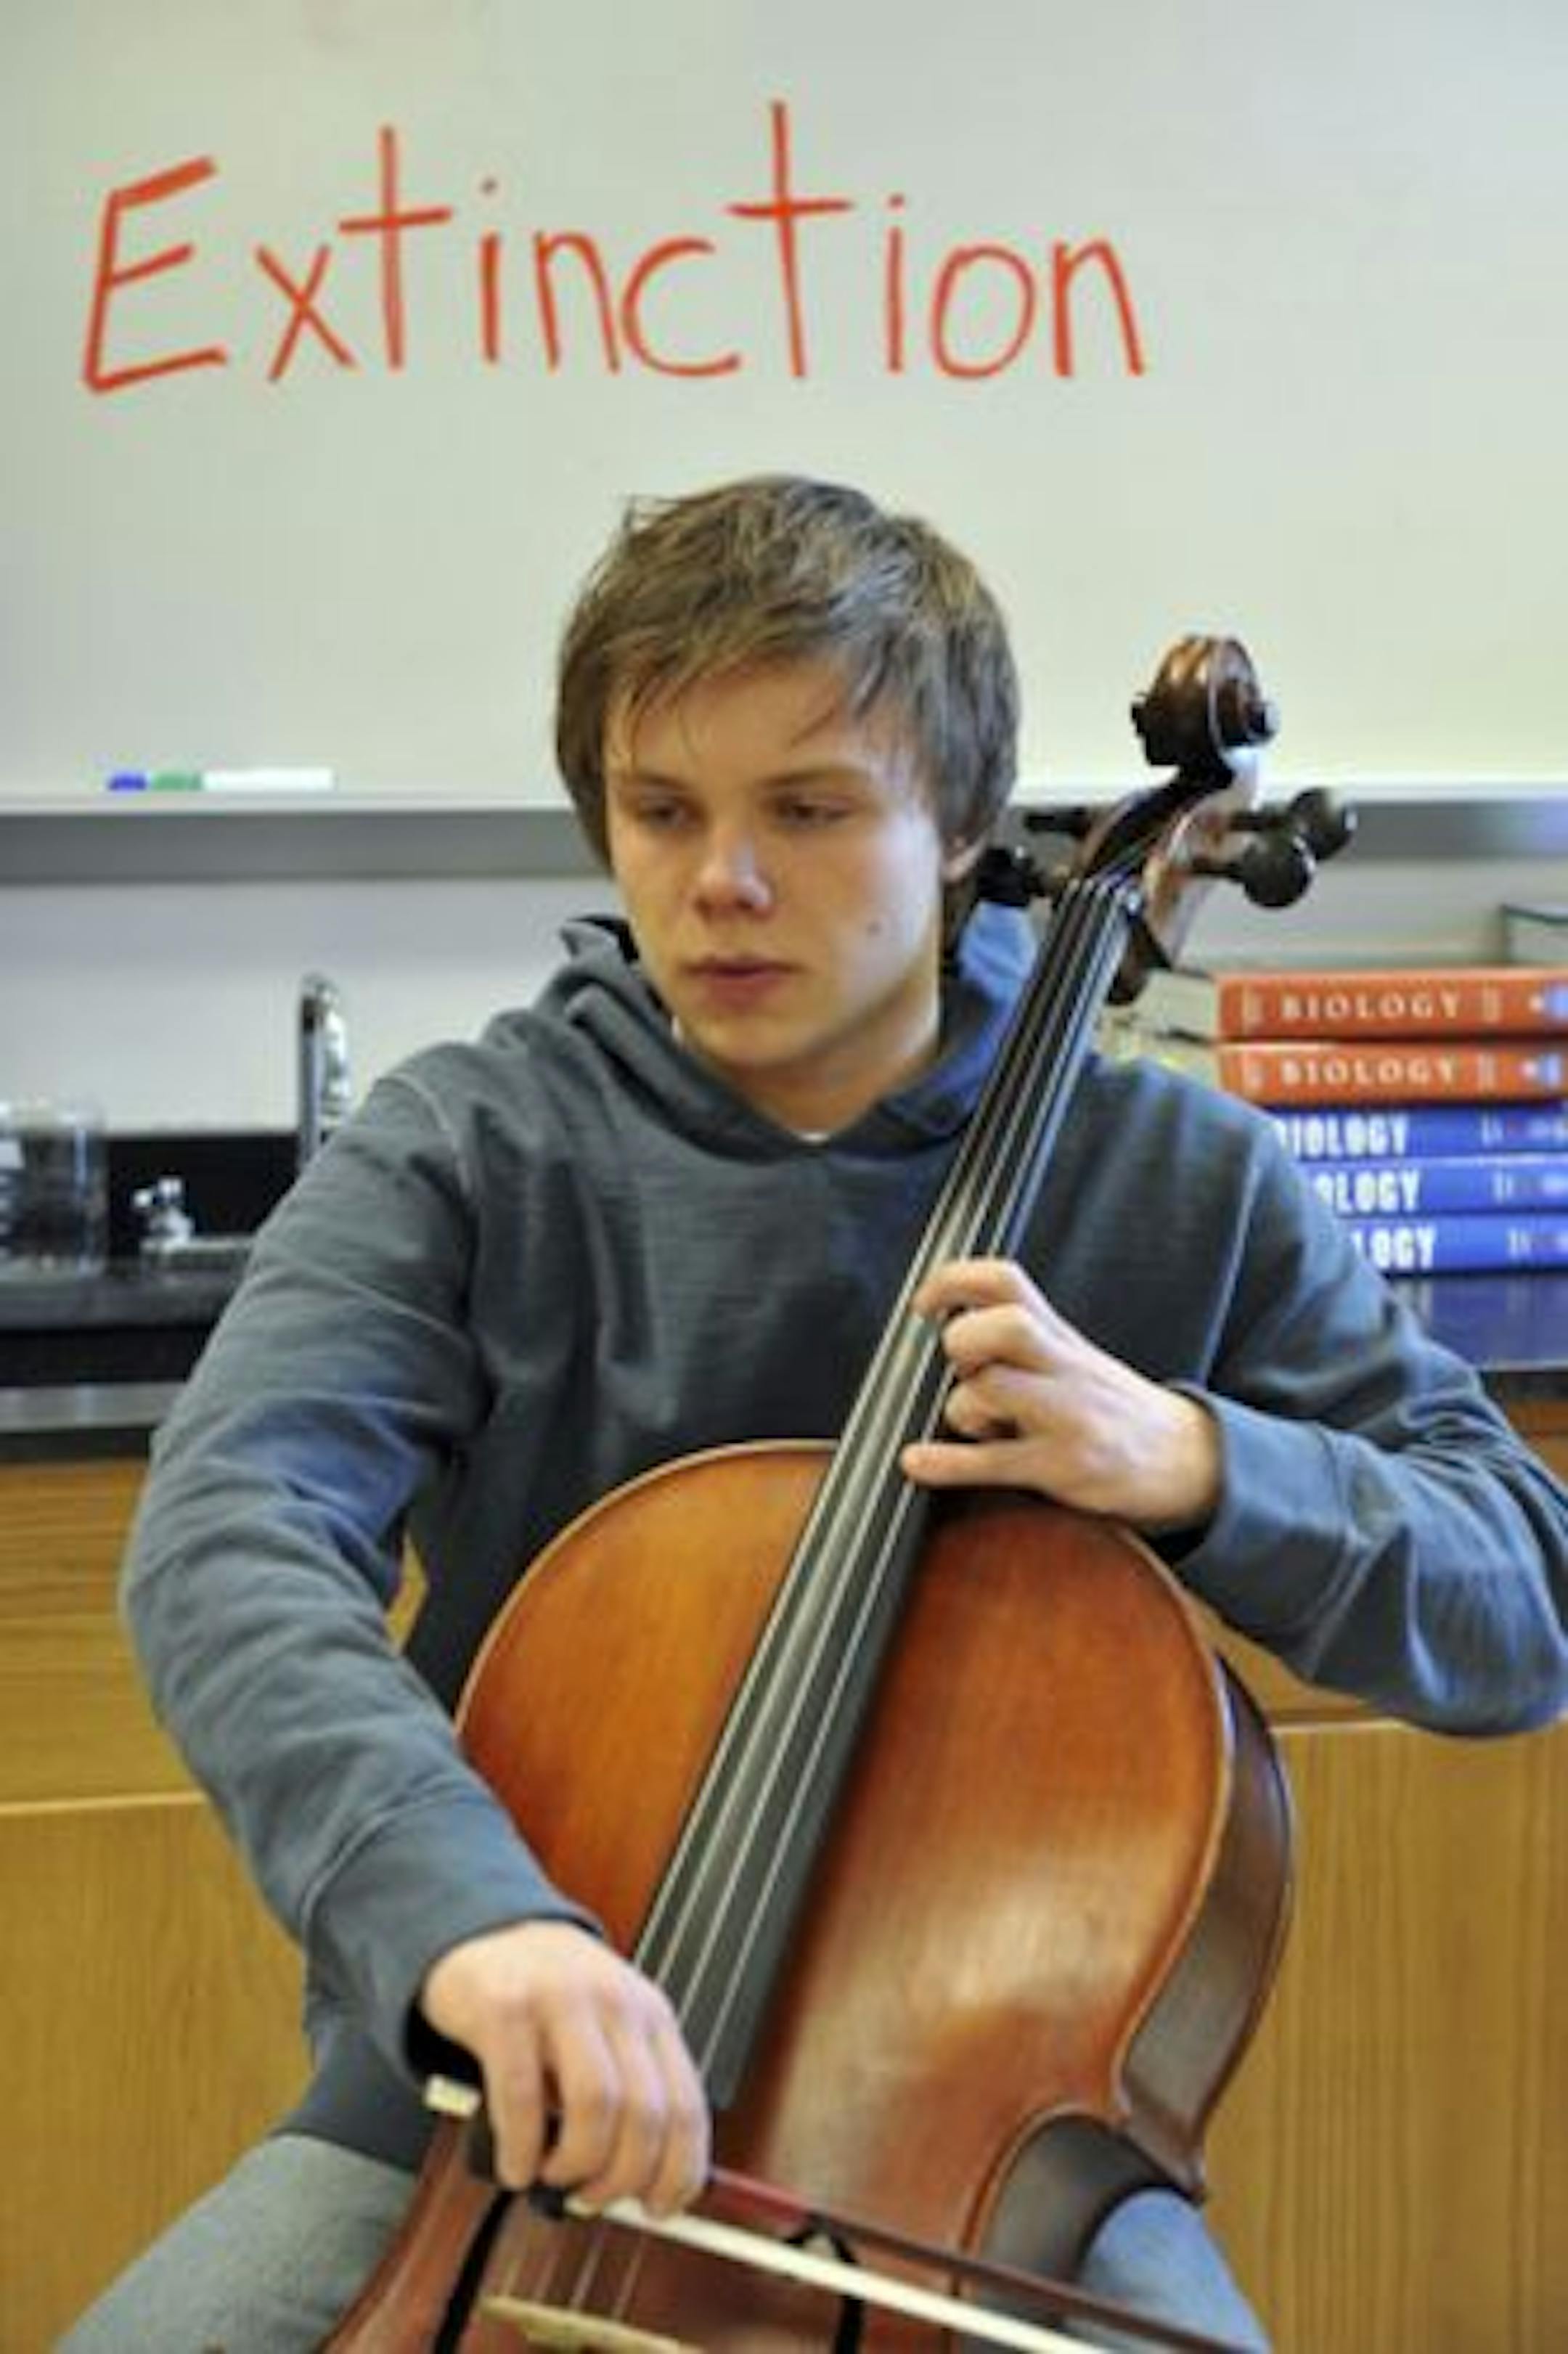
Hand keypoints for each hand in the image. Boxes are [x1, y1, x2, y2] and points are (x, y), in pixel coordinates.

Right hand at [420, 1919, 709, 2213]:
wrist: (479, 1928)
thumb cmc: (546, 1998)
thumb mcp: (605, 2033)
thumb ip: (627, 2095)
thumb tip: (642, 2189)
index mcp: (650, 2015)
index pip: (687, 2108)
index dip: (679, 2173)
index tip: (660, 2209)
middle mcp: (615, 2002)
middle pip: (645, 2116)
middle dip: (619, 2180)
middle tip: (591, 2199)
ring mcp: (561, 1999)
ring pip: (595, 2109)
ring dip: (574, 2166)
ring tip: (551, 2176)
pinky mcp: (506, 2008)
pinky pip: (522, 2099)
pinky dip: (520, 2151)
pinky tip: (514, 2165)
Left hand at [900, 1257, 1221, 1533]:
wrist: (1185, 1460)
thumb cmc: (1110, 1409)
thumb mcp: (1072, 1360)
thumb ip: (1018, 1343)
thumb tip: (945, 1335)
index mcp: (1060, 1338)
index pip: (1008, 1282)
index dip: (957, 1281)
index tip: (925, 1302)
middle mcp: (1064, 1368)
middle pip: (1007, 1325)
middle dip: (964, 1339)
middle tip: (960, 1366)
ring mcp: (1066, 1417)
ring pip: (992, 1390)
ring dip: (961, 1407)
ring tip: (975, 1424)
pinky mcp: (1062, 1466)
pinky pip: (992, 1461)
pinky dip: (945, 1463)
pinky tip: (916, 1462)